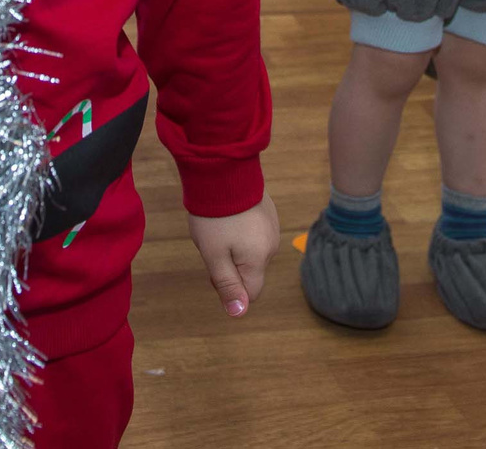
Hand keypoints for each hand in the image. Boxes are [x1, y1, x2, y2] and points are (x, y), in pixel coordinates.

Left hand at [184, 195, 277, 318]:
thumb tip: (239, 313)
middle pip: (251, 271)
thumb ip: (227, 285)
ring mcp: (272, 226)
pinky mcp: (268, 212)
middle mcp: (271, 245)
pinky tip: (229, 215)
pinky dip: (241, 230)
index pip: (252, 292)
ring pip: (252, 251)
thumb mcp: (214, 255)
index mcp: (259, 258)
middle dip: (231, 264)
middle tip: (213, 245)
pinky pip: (255, 233)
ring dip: (235, 247)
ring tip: (220, 226)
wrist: (223, 171)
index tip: (214, 268)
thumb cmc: (215, 217)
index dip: (232, 288)